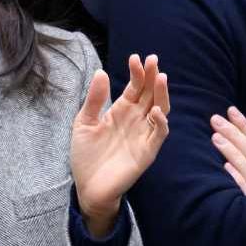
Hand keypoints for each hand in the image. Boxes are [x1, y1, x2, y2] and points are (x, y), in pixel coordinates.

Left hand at [71, 54, 170, 236]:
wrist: (87, 188)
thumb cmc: (86, 156)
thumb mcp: (83, 123)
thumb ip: (94, 100)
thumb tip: (101, 72)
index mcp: (121, 110)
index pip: (135, 87)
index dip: (137, 72)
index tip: (134, 58)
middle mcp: (135, 119)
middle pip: (150, 93)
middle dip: (153, 77)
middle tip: (153, 60)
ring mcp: (143, 134)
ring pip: (160, 109)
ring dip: (162, 94)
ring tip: (161, 77)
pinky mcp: (147, 151)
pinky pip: (159, 134)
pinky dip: (161, 122)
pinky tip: (155, 110)